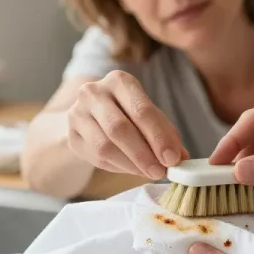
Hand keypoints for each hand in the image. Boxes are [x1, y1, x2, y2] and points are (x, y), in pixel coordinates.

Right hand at [67, 70, 188, 179]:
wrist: (91, 118)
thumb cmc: (127, 114)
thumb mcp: (149, 117)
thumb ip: (166, 134)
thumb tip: (181, 157)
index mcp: (119, 81)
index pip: (141, 110)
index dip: (158, 137)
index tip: (172, 158)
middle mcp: (94, 92)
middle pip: (119, 128)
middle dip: (143, 154)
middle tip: (160, 171)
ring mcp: (78, 113)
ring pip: (105, 146)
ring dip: (131, 164)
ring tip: (148, 172)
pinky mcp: (71, 135)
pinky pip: (96, 157)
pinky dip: (118, 167)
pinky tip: (132, 169)